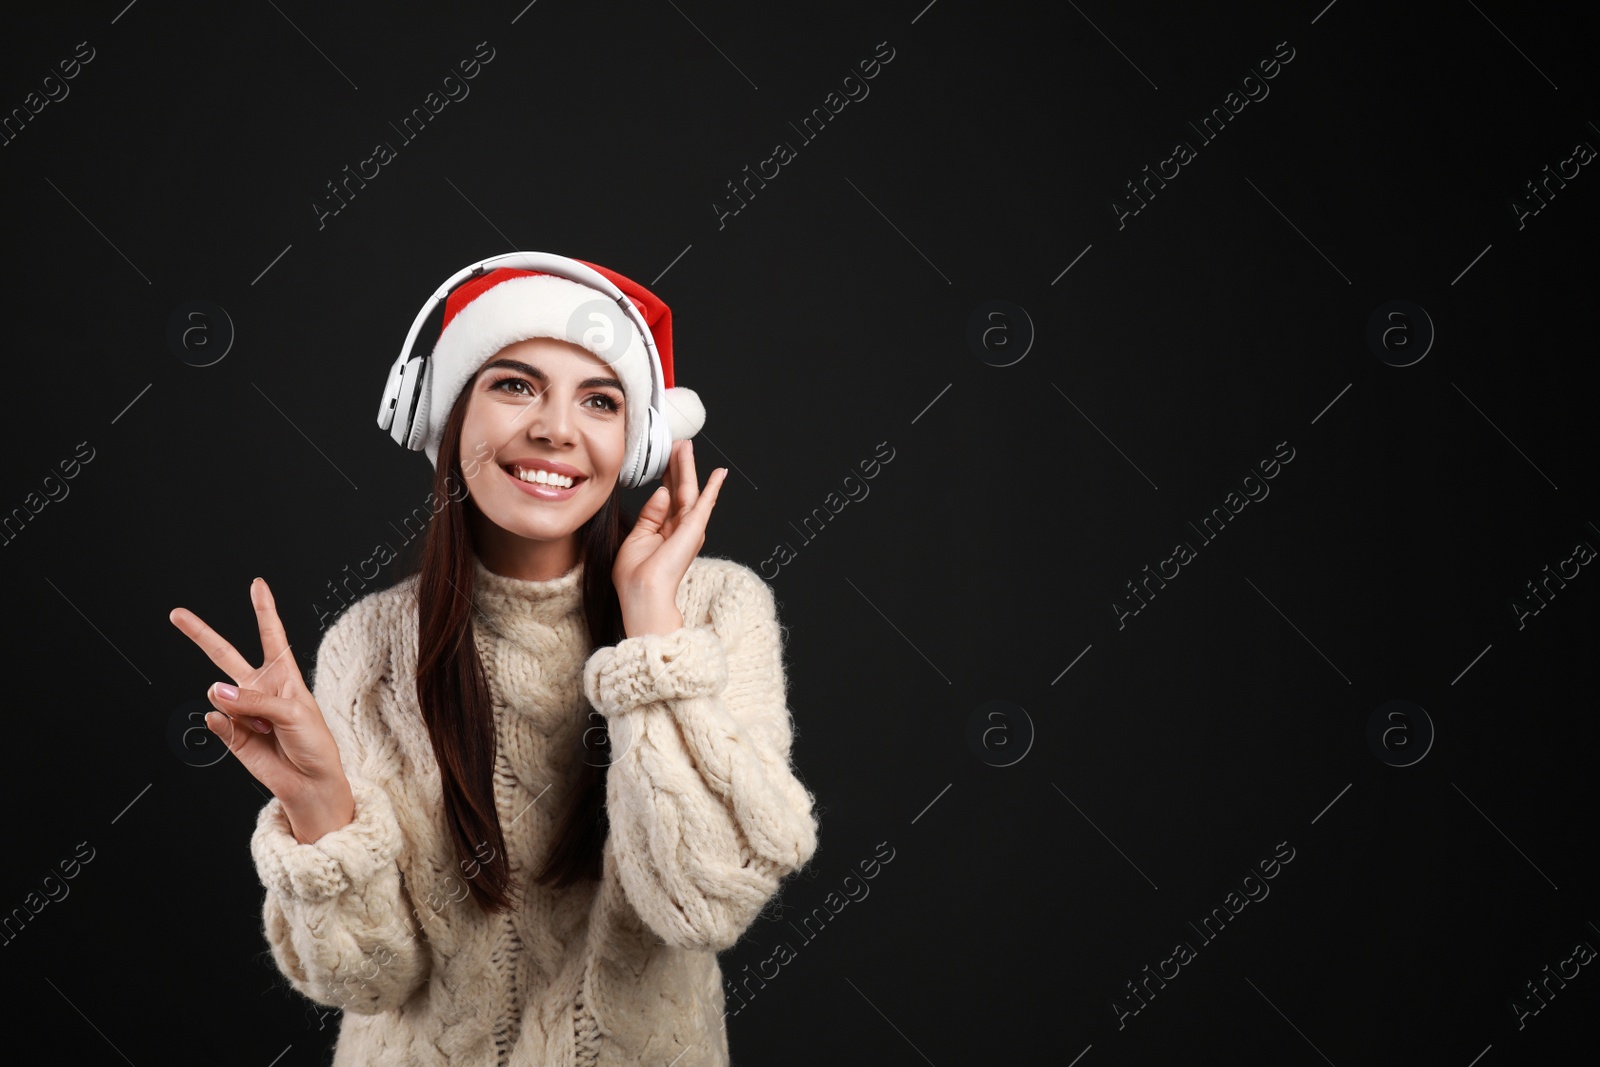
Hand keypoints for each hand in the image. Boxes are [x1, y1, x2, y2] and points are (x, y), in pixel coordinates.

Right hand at [169, 577, 352, 839]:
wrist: (310, 781)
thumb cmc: (314, 744)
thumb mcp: (295, 713)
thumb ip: (255, 700)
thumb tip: (214, 691)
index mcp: (283, 676)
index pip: (271, 635)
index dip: (264, 610)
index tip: (257, 585)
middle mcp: (259, 688)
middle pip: (226, 654)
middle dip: (201, 634)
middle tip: (177, 615)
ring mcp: (242, 710)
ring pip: (222, 694)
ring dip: (241, 708)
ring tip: (266, 728)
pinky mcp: (230, 733)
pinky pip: (218, 721)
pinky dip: (227, 725)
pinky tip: (244, 732)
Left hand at [613, 439, 727, 636]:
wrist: (643, 593)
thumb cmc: (636, 576)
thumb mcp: (637, 537)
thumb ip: (650, 514)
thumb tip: (661, 491)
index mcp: (664, 532)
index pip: (667, 497)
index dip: (666, 475)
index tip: (665, 457)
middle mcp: (679, 529)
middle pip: (680, 489)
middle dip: (679, 466)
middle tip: (679, 444)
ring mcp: (689, 528)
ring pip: (690, 489)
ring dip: (689, 467)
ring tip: (687, 446)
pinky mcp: (694, 528)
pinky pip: (706, 503)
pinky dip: (714, 487)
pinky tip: (719, 473)